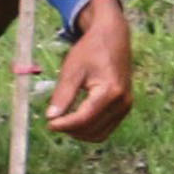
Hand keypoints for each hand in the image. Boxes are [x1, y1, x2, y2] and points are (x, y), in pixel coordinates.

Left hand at [45, 0, 133, 142]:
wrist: (113, 39)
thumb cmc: (91, 50)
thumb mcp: (72, 70)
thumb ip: (63, 95)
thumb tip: (51, 117)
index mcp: (111, 91)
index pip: (85, 118)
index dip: (65, 124)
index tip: (48, 124)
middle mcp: (122, 103)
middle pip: (92, 129)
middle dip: (71, 130)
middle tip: (53, 121)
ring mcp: (125, 107)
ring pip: (100, 134)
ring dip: (80, 133)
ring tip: (64, 121)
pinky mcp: (124, 108)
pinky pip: (106, 128)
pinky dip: (90, 129)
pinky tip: (76, 119)